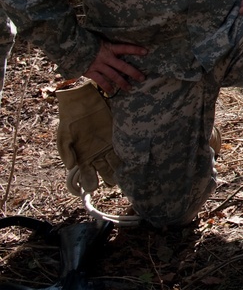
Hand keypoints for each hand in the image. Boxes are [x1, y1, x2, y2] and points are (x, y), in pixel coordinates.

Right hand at [56, 78, 120, 193]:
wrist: (82, 102)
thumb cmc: (70, 120)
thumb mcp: (64, 135)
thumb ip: (66, 151)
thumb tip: (70, 166)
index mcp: (83, 158)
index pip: (87, 176)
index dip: (89, 183)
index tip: (92, 187)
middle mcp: (97, 155)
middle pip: (105, 172)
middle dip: (110, 178)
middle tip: (113, 181)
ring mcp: (108, 147)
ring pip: (116, 163)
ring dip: (121, 170)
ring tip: (125, 175)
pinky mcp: (118, 137)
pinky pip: (124, 148)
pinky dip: (128, 155)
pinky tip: (132, 161)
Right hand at [83, 40, 146, 94]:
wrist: (70, 48)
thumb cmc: (88, 45)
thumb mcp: (100, 42)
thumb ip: (110, 48)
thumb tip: (121, 51)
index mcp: (109, 48)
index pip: (124, 48)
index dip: (134, 49)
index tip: (146, 52)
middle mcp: (105, 57)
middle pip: (122, 65)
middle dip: (133, 72)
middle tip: (142, 78)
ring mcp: (98, 65)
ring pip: (113, 75)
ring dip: (122, 82)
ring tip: (130, 88)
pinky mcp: (90, 72)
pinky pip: (101, 81)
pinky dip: (107, 87)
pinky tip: (112, 92)